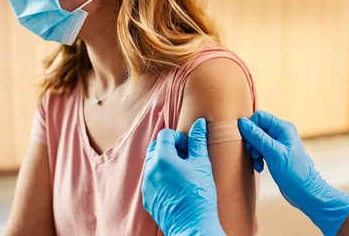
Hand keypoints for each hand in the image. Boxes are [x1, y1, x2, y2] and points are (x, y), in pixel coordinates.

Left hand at [142, 118, 224, 235]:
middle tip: (187, 159)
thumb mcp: (202, 164)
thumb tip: (199, 123)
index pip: (165, 135)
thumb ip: (198, 141)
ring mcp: (146, 186)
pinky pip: (151, 180)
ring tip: (183, 173)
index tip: (190, 149)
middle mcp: (150, 170)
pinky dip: (162, 178)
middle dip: (170, 148)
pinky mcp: (147, 199)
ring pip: (153, 164)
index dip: (179, 138)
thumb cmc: (199, 195)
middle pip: (156, 148)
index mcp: (162, 159)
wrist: (193, 226)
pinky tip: (177, 186)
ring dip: (166, 163)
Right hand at [238, 111, 348, 235]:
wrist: (306, 193)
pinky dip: (257, 158)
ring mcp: (278, 145)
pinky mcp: (276, 155)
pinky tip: (259, 168)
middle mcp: (281, 134)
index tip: (247, 142)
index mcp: (283, 128)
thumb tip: (242, 122)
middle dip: (251, 141)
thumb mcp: (273, 153)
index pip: (260, 117)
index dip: (250, 127)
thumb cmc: (294, 173)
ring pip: (257, 141)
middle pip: (257, 129)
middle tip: (253, 154)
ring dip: (253, 152)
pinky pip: (261, 151)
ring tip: (257, 163)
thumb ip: (257, 137)